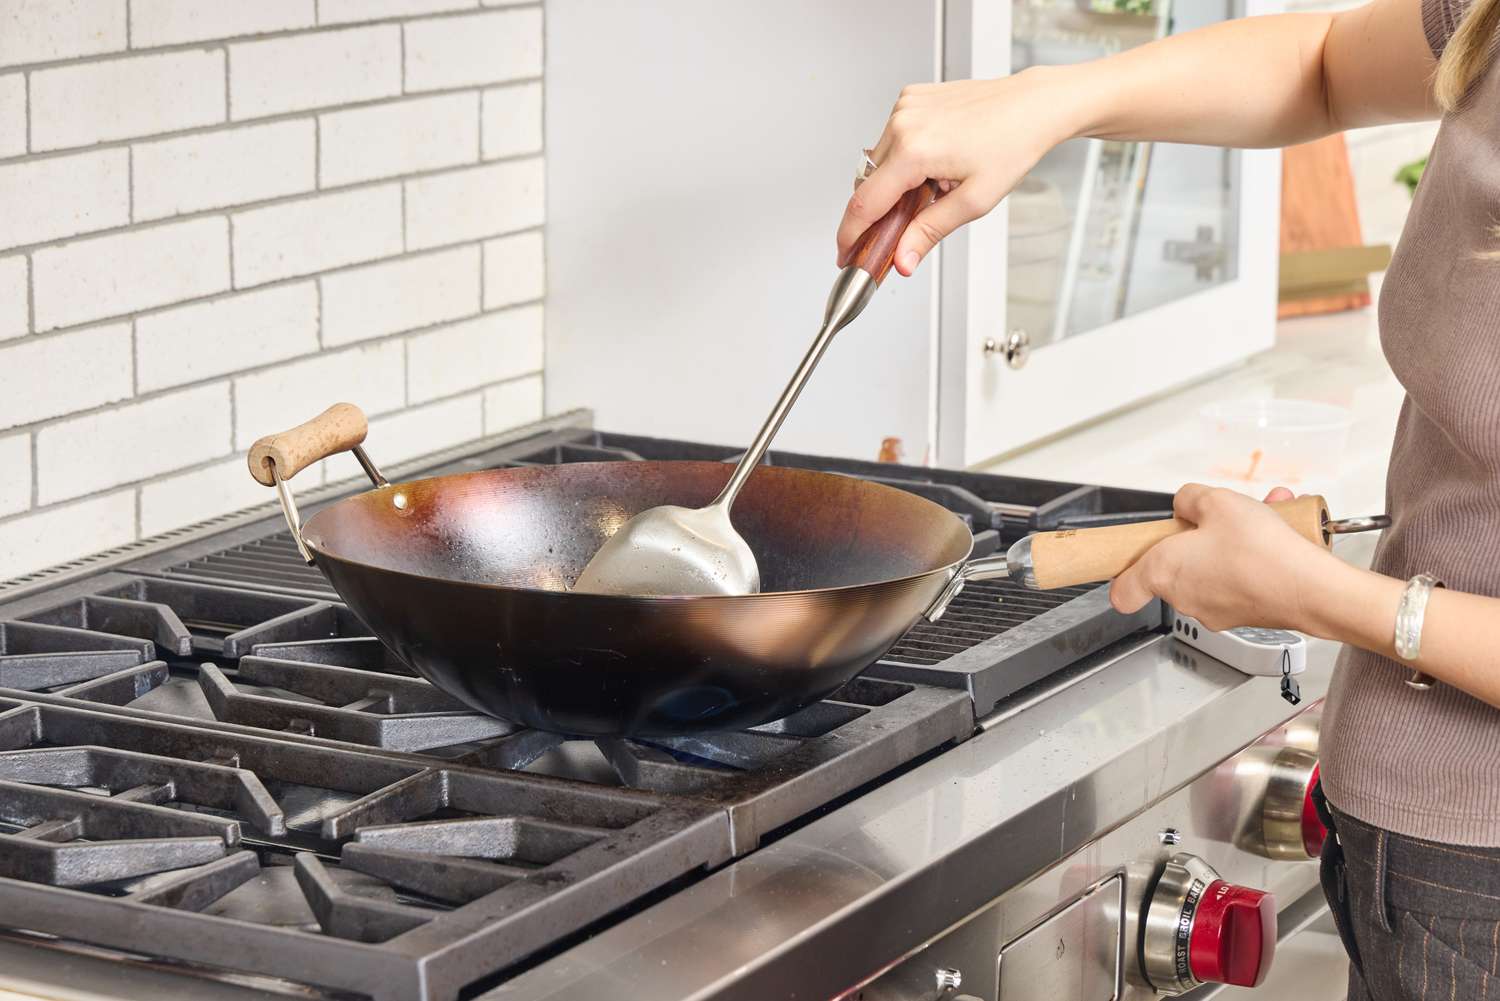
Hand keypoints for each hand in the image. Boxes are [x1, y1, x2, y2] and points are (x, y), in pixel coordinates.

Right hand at [835, 67, 1081, 276]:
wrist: (1032, 106)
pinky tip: (935, 159)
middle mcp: (902, 124)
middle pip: (868, 185)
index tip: (845, 254)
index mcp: (914, 150)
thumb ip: (929, 232)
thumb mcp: (973, 202)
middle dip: (881, 211)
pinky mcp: (910, 99)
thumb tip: (901, 261)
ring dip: (895, 182)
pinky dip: (904, 157)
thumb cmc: (1012, 145)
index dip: (850, 235)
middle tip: (907, 225)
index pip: (864, 204)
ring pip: (878, 163)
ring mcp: (904, 108)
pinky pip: (891, 139)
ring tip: (934, 184)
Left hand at [1109, 484, 1343, 631]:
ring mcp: (1216, 609)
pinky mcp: (1246, 612)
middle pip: (1175, 565)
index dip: (1123, 574)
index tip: (1128, 561)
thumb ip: (1190, 498)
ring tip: (1263, 514)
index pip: (1123, 592)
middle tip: (1217, 517)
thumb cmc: (1261, 551)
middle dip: (1197, 536)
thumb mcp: (1217, 501)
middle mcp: (1186, 598)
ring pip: (1214, 566)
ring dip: (1233, 538)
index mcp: (1164, 573)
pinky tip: (1280, 529)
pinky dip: (1256, 553)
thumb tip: (1185, 504)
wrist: (1312, 589)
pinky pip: (1242, 576)